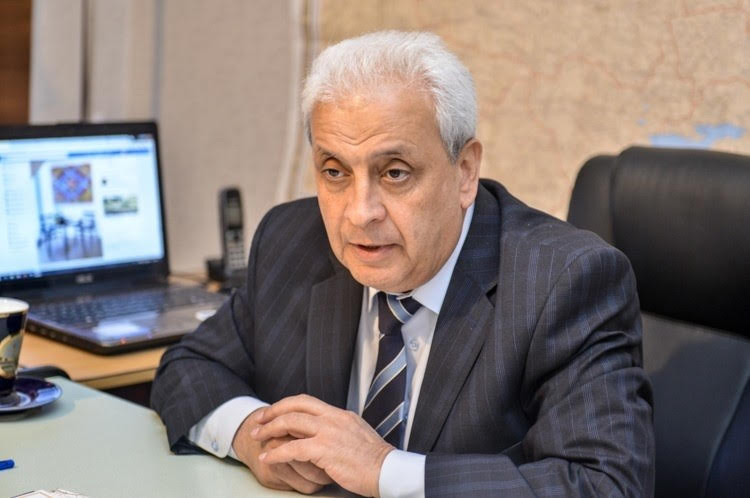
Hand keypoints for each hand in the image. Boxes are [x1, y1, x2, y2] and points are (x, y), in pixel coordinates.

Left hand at [251, 394, 394, 497]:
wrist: (387, 470)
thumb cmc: (374, 460)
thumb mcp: (355, 435)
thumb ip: (338, 430)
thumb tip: (321, 432)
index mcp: (340, 414)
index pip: (307, 401)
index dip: (286, 405)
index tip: (272, 412)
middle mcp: (333, 418)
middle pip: (295, 406)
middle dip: (273, 412)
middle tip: (258, 421)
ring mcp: (329, 432)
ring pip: (291, 422)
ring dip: (270, 429)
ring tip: (256, 437)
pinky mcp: (325, 449)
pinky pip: (293, 448)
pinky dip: (277, 453)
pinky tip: (268, 458)